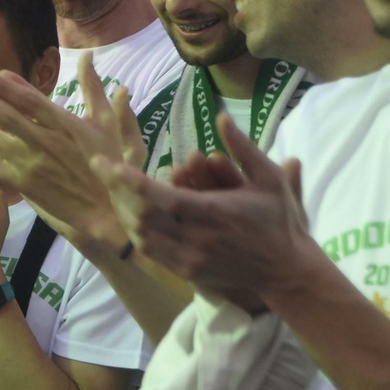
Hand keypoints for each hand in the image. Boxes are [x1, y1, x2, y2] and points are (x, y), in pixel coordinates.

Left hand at [0, 54, 132, 247]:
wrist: (105, 209)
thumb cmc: (107, 163)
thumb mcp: (105, 122)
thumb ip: (93, 88)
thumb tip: (87, 57)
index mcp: (65, 124)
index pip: (32, 100)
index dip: (8, 86)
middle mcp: (45, 142)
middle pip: (6, 115)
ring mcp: (31, 163)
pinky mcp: (22, 183)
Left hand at [90, 112, 311, 311]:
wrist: (287, 273)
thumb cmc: (280, 221)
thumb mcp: (270, 179)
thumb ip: (243, 148)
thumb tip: (221, 117)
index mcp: (214, 214)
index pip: (160, 198)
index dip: (128, 181)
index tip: (106, 163)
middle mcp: (197, 239)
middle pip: (141, 216)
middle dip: (116, 190)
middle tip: (102, 168)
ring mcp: (189, 259)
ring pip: (140, 235)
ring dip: (122, 210)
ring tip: (112, 187)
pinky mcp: (186, 272)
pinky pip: (150, 251)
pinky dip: (135, 230)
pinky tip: (130, 212)